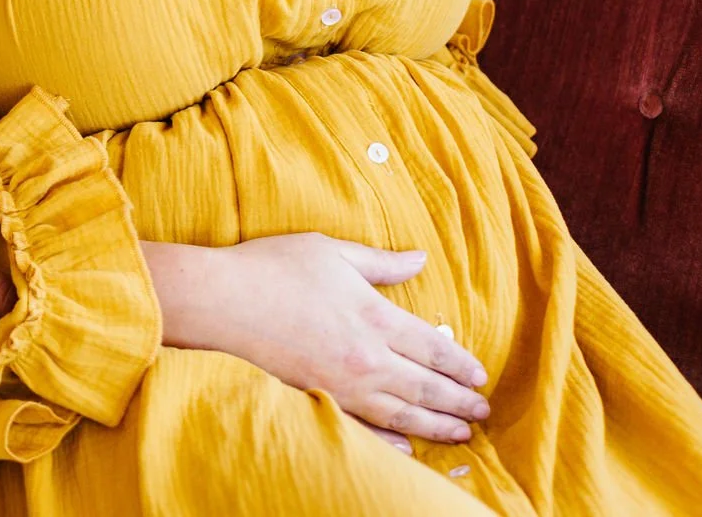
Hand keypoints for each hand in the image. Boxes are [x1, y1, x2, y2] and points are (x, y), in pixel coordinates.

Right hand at [143, 233, 490, 446]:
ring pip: (402, 414)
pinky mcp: (315, 399)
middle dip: (459, 402)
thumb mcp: (330, 251)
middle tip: (483, 412)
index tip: (479, 376)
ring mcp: (341, 385)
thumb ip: (381, 262)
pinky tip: (407, 449)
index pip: (433, 347)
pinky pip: (363, 428)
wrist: (219, 301)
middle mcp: (366, 357)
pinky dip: (389, 443)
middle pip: (425, 386)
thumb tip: (421, 258)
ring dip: (436, 426)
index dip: (460, 364)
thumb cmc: (272, 267)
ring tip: (461, 435)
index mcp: (374, 316)